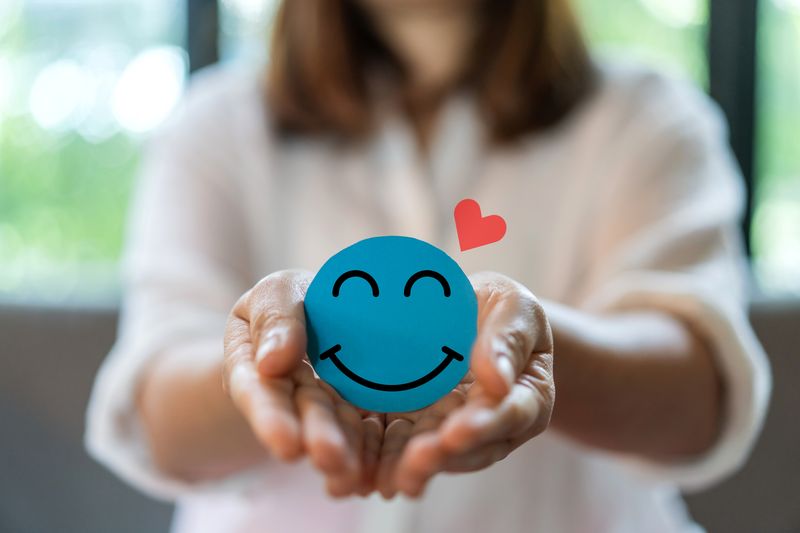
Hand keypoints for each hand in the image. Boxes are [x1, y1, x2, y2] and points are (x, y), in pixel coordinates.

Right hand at [222, 270, 383, 495]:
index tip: (286, 444)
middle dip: (317, 439)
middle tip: (331, 459)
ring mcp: (328, 408)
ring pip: (338, 431)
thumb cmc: (293, 300)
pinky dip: (374, 453)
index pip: (260, 392)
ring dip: (347, 454)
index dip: (271, 419)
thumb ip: (273, 319)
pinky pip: (370, 432)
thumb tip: (272, 363)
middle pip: (304, 418)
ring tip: (357, 476)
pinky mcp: (361, 412)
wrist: (330, 310)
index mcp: (255, 367)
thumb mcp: (275, 295)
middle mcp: (290, 397)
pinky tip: (384, 472)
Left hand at [379, 272, 554, 497]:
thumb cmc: (502, 309)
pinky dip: (384, 459)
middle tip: (416, 461)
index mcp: (528, 394)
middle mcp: (492, 423)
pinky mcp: (419, 425)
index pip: (509, 412)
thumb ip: (507, 340)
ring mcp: (453, 427)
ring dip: (409, 467)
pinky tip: (363, 473)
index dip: (483, 425)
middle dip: (441, 455)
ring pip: (434, 453)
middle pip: (469, 446)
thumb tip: (497, 381)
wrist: (471, 314)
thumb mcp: (514, 308)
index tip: (457, 432)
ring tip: (386, 481)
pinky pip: (402, 444)